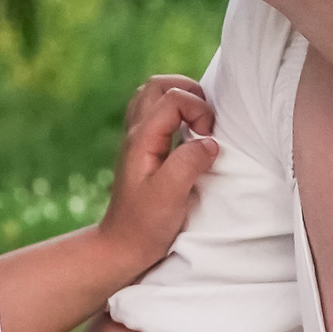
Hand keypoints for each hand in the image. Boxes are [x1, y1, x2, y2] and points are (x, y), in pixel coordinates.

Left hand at [95, 75, 217, 277]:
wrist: (123, 246)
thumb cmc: (145, 225)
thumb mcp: (170, 195)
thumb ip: (189, 163)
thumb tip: (210, 141)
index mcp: (142, 139)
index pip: (174, 98)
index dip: (199, 111)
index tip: (208, 140)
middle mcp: (136, 133)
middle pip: (158, 85)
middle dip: (189, 93)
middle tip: (205, 121)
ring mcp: (137, 140)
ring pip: (154, 96)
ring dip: (181, 101)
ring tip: (199, 125)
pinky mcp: (144, 150)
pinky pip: (156, 115)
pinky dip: (175, 115)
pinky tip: (188, 137)